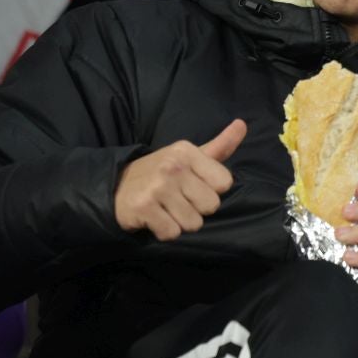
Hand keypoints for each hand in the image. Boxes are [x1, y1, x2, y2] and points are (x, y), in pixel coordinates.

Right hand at [115, 119, 245, 240]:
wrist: (115, 185)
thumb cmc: (161, 173)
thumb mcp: (189, 156)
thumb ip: (220, 146)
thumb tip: (242, 124)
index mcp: (187, 152)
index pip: (225, 183)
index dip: (211, 190)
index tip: (194, 186)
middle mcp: (173, 166)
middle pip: (212, 206)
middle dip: (197, 209)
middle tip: (178, 200)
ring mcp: (157, 187)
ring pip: (194, 223)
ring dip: (181, 222)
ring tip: (167, 209)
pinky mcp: (143, 208)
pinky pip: (172, 233)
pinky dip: (165, 232)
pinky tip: (155, 219)